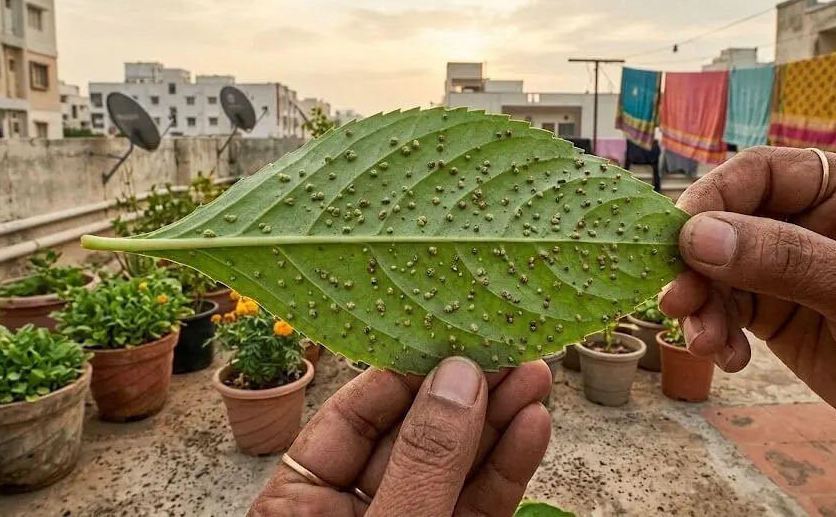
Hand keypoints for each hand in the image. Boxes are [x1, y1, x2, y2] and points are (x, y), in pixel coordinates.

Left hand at [250, 357, 552, 515]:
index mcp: (300, 504)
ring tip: (535, 374)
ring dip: (497, 423)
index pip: (352, 417)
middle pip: (412, 437)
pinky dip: (507, 470)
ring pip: (455, 468)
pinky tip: (532, 427)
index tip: (453, 336)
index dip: (405, 374)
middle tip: (508, 345)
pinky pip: (479, 506)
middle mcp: (353, 510)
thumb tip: (458, 380)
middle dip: (464, 393)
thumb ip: (421, 466)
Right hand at [660, 146, 835, 435]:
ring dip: (702, 307)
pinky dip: (716, 334)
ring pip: (719, 272)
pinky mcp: (777, 313)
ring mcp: (790, 269)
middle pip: (728, 224)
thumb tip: (698, 236)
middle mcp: (813, 223)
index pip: (762, 175)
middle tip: (676, 300)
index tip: (679, 237)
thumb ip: (785, 258)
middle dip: (697, 265)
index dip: (714, 199)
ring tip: (703, 341)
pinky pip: (728, 312)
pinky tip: (728, 358)